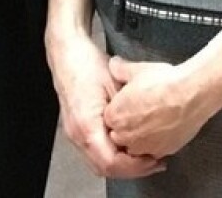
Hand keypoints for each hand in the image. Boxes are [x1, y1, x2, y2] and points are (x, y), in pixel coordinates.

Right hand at [47, 32, 165, 178]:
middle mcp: (77, 135)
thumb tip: (149, 131)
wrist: (67, 51)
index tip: (153, 159)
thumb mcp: (116, 84)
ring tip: (144, 157)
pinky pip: (95, 153)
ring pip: (99, 164)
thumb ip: (129, 112)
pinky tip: (127, 147)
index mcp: (86, 125)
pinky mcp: (76, 129)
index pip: (111, 162)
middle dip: (132, 169)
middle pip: (105, 169)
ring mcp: (74, 134)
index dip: (135, 166)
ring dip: (122, 165)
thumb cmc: (88, 64)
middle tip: (154, 162)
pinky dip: (113, 155)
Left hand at [104, 57, 208, 158]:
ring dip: (140, 137)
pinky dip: (156, 143)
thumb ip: (120, 69)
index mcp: (115, 116)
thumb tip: (113, 64)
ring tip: (152, 121)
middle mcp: (126, 136)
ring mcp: (145, 147)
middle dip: (127, 125)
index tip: (128, 102)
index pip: (110, 118)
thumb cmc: (162, 82)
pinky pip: (154, 152)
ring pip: (136, 146)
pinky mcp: (163, 152)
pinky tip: (163, 129)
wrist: (190, 95)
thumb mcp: (137, 70)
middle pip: (120, 134)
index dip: (120, 109)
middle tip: (140, 111)